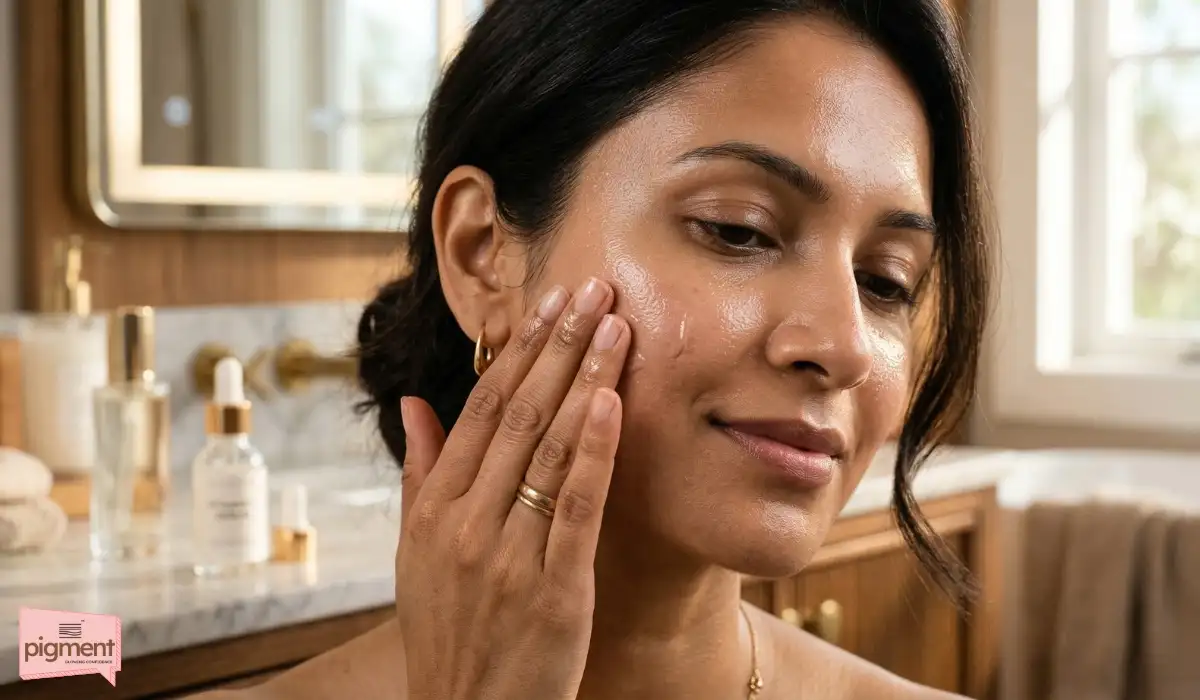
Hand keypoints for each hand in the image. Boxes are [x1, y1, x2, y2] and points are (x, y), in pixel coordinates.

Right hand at [395, 278, 630, 699]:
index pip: (482, 409)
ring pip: (549, 448)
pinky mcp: (552, 590)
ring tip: (616, 325)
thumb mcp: (416, 553)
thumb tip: (415, 403)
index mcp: (432, 509)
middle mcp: (464, 523)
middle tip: (594, 289)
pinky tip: (613, 401)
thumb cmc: (448, 629)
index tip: (551, 303)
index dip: (520, 352)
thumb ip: (421, 473)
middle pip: (519, 414)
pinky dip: (593, 451)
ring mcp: (506, 555)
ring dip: (585, 379)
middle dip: (560, 345)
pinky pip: (573, 507)